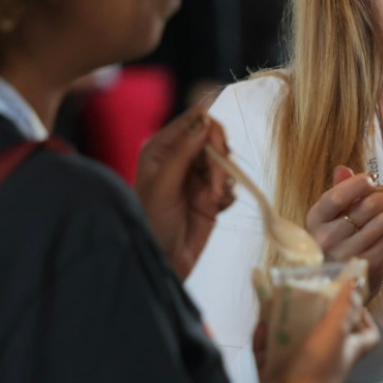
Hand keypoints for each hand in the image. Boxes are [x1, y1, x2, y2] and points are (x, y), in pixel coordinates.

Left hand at [133, 108, 233, 279]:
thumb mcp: (163, 184)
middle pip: (213, 139)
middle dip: (220, 159)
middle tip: (217, 182)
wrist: (162, 262)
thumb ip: (183, 151)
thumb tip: (205, 120)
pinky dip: (228, 193)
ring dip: (225, 178)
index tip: (219, 147)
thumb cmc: (152, 223)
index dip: (210, 129)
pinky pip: (230, 184)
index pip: (192, 121)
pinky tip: (217, 207)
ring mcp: (196, 178)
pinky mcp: (210, 197)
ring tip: (215, 199)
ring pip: (224, 162)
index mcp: (161, 149)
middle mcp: (179, 159)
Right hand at [249, 277, 378, 382]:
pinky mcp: (279, 379)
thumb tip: (358, 281)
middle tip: (304, 295)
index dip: (364, 317)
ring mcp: (303, 372)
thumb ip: (345, 306)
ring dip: (285, 325)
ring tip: (276, 306)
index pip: (368, 335)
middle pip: (328, 335)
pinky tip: (260, 328)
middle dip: (316, 314)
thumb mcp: (334, 331)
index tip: (350, 299)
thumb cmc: (315, 370)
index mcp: (347, 351)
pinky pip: (271, 356)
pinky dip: (264, 342)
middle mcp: (328, 362)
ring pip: (296, 343)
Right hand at [304, 166, 382, 293]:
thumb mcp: (331, 216)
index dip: (357, 184)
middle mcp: (326, 238)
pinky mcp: (365, 266)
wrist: (340, 280)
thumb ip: (338, 191)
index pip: (336, 196)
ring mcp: (346, 254)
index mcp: (315, 219)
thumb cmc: (336, 240)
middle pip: (364, 208)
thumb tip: (343, 169)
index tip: (372, 179)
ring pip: (380, 222)